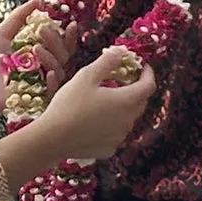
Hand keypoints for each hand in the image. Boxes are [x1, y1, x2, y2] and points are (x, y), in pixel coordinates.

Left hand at [0, 3, 76, 117]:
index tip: (68, 23)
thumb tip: (38, 0)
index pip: (60, 44)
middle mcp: (42, 68)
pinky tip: (49, 73)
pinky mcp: (35, 99)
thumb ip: (18, 17)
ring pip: (60, 71)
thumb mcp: (1, 34)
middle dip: (57, 42)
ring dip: (52, 58)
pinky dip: (53, 83)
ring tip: (36, 49)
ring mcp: (40, 84)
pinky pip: (52, 93)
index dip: (67, 35)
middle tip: (42, 31)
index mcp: (37, 53)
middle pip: (63, 56)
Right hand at [32, 48, 158, 160]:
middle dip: (135, 90)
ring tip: (104, 101)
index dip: (148, 74)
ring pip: (127, 119)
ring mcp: (119, 137)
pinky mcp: (108, 149)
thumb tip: (121, 51)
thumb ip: (107, 62)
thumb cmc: (70, 104)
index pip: (149, 86)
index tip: (143, 67)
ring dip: (122, 109)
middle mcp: (128, 121)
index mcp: (126, 101)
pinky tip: (95, 122)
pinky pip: (115, 134)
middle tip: (122, 81)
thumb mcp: (86, 76)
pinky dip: (111, 126)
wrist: (52, 138)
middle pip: (140, 102)